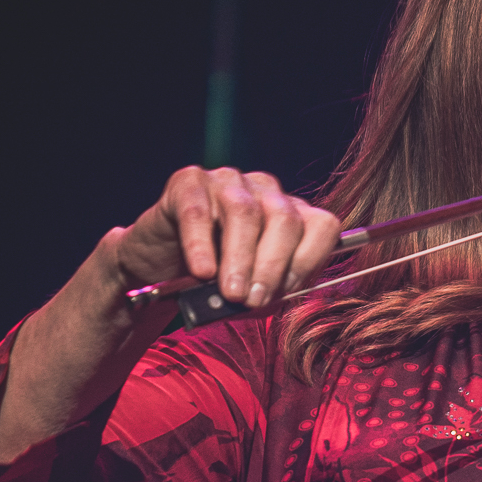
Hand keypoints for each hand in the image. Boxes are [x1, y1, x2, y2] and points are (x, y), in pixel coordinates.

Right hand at [116, 166, 341, 308]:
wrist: (159, 264)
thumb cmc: (216, 278)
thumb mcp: (252, 289)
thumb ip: (270, 292)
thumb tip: (271, 299)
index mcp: (293, 214)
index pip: (322, 226)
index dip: (309, 261)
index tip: (287, 294)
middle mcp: (266, 191)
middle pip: (285, 219)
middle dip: (272, 266)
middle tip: (255, 301)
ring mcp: (229, 180)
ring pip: (245, 213)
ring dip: (240, 258)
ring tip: (230, 293)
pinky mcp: (189, 181)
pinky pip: (198, 211)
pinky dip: (201, 245)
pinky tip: (201, 271)